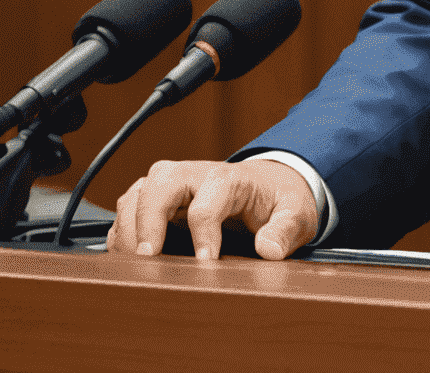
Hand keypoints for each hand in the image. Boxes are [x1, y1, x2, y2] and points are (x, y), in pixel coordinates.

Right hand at [106, 158, 317, 260]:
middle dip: (149, 219)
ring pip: (138, 193)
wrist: (270, 185)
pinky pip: (129, 210)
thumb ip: (287, 228)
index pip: (208, 201)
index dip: (203, 233)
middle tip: (150, 258)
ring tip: (137, 264)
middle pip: (161, 182)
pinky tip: (131, 258)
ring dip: (130, 227)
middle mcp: (197, 175)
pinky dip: (123, 233)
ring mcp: (174, 185)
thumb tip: (269, 249)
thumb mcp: (297, 212)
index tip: (205, 264)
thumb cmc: (278, 199)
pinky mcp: (159, 200)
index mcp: (231, 178)